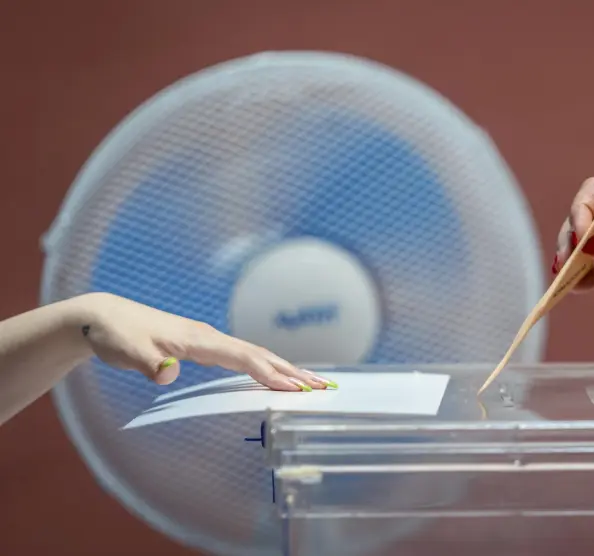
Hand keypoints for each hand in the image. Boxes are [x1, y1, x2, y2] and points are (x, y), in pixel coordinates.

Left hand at [74, 292, 331, 390]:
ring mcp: (210, 340)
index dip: (269, 373)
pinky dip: (267, 365)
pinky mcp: (205, 346)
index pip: (243, 357)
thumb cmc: (116, 334)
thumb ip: (149, 364)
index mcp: (198, 339)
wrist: (104, 317)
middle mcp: (210, 337)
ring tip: (311, 382)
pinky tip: (276, 374)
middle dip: (292, 371)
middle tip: (322, 387)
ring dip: (285, 368)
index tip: (293, 388)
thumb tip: (167, 375)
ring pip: (256, 354)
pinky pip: (245, 356)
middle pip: (260, 354)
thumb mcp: (127, 351)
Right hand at [553, 178, 593, 314]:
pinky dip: (588, 281)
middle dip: (572, 238)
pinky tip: (574, 290)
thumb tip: (585, 248)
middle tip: (564, 261)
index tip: (580, 235)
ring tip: (561, 278)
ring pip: (593, 250)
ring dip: (575, 262)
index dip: (581, 210)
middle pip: (588, 222)